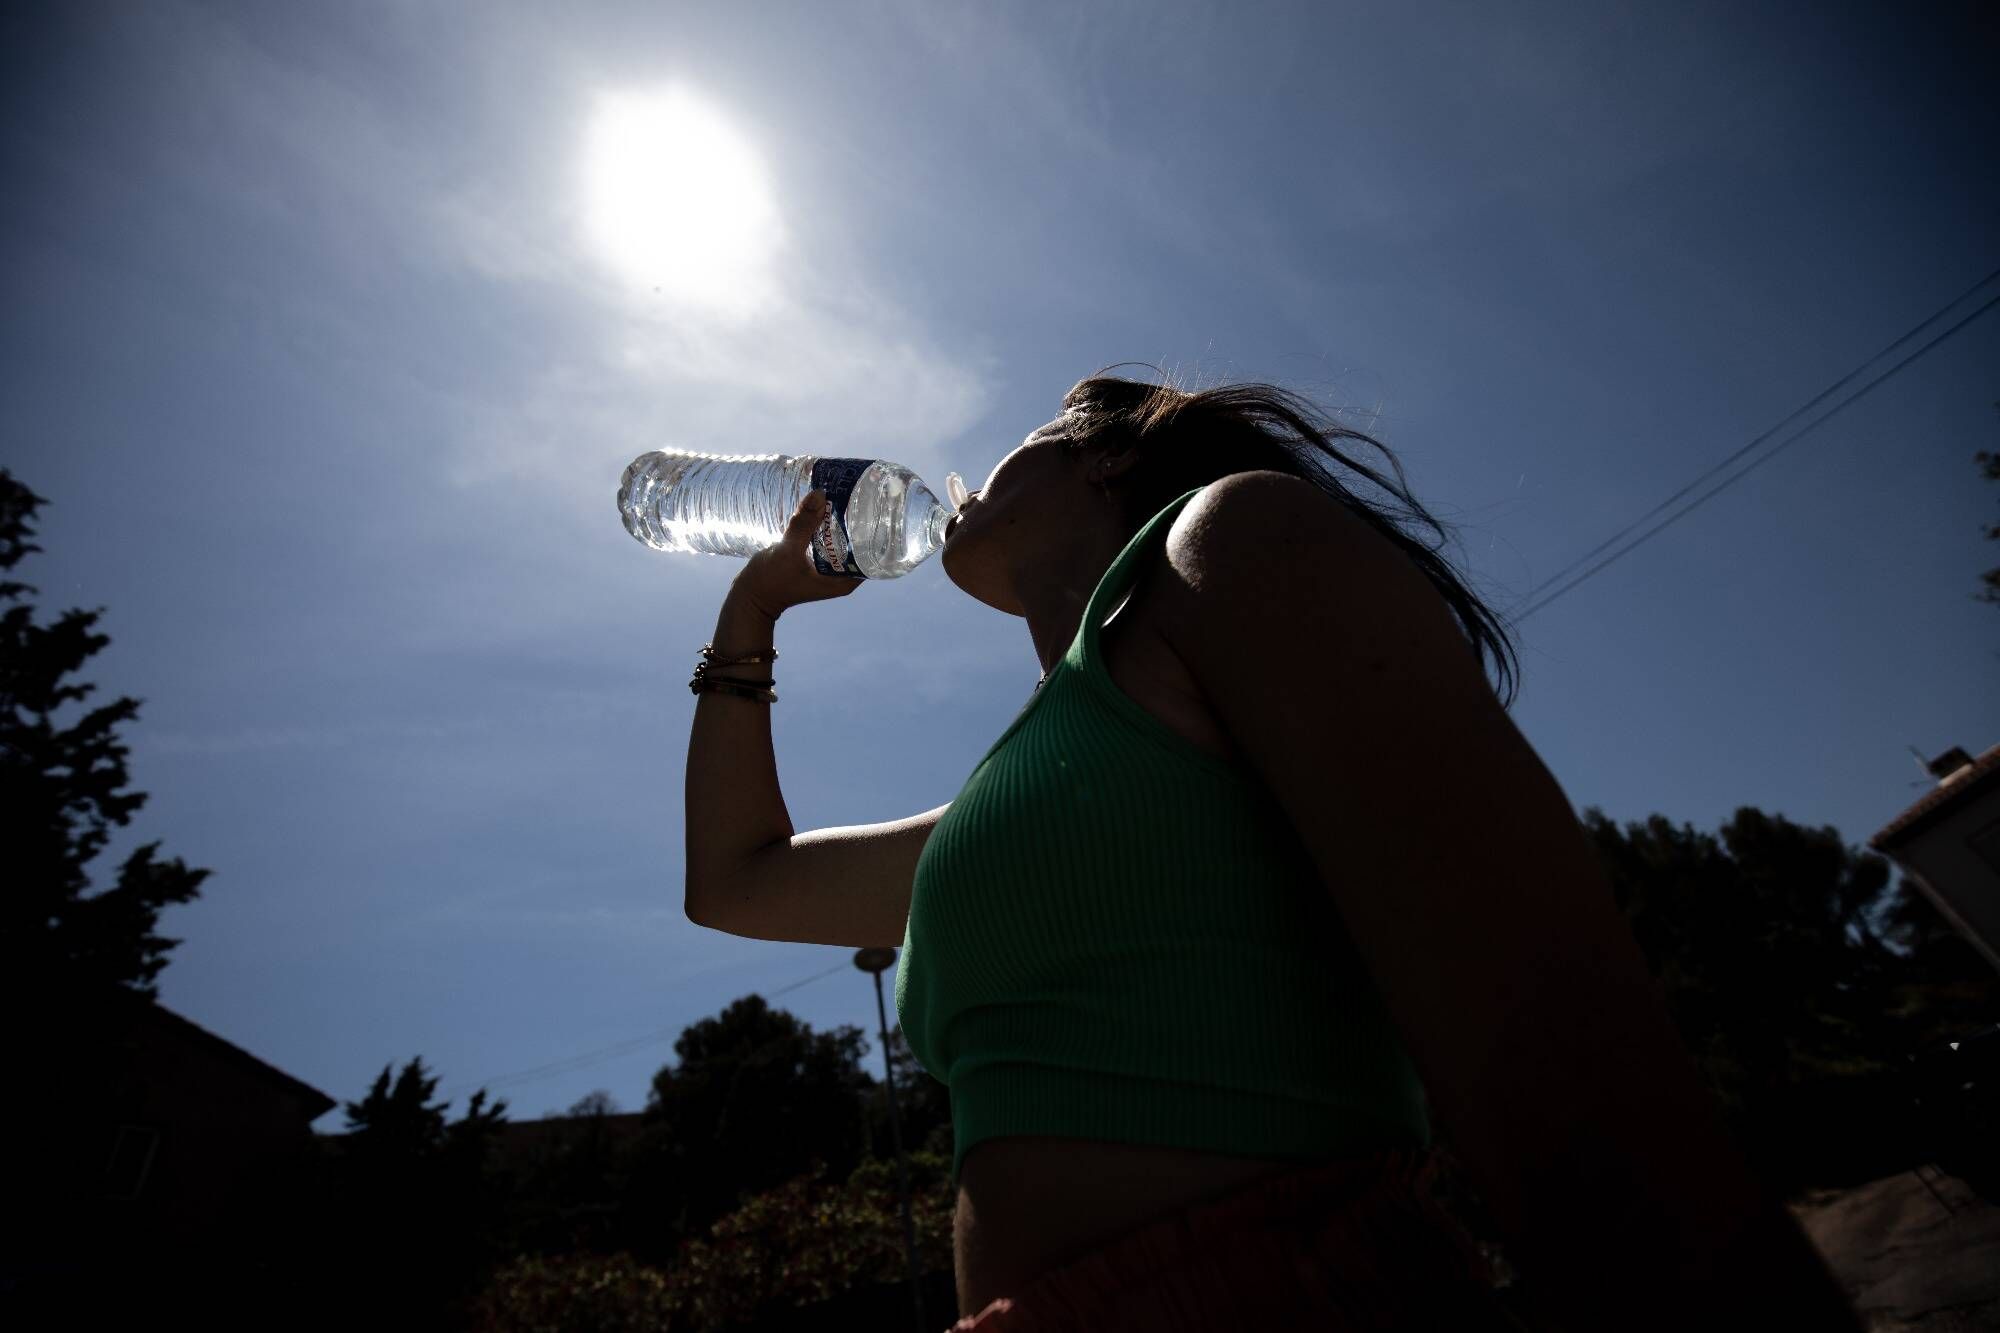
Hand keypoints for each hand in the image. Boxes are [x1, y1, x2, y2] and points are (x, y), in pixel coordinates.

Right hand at [733, 490, 863, 619]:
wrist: (750, 595)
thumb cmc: (770, 581)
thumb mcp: (788, 551)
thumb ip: (804, 524)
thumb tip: (820, 493)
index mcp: (844, 581)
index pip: (872, 555)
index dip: (876, 533)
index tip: (875, 509)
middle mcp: (840, 576)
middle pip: (859, 545)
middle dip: (858, 523)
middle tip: (859, 495)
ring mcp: (828, 570)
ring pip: (842, 542)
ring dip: (841, 523)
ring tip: (844, 497)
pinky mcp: (815, 563)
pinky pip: (827, 542)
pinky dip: (826, 528)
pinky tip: (823, 510)